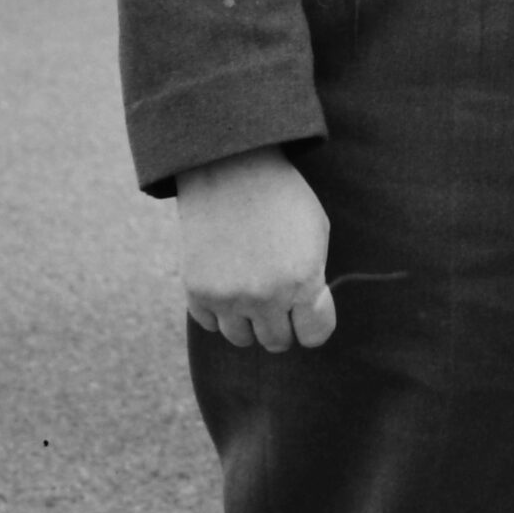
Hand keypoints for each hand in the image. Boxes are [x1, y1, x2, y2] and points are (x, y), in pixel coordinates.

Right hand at [176, 146, 335, 352]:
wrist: (232, 170)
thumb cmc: (282, 198)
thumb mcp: (316, 232)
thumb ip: (314, 280)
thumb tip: (307, 316)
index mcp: (302, 280)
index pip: (315, 335)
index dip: (314, 323)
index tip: (309, 311)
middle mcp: (265, 296)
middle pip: (277, 342)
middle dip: (282, 323)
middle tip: (279, 296)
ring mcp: (228, 297)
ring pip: (242, 339)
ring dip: (249, 321)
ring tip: (252, 288)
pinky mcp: (197, 293)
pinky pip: (212, 324)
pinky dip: (220, 310)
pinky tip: (228, 281)